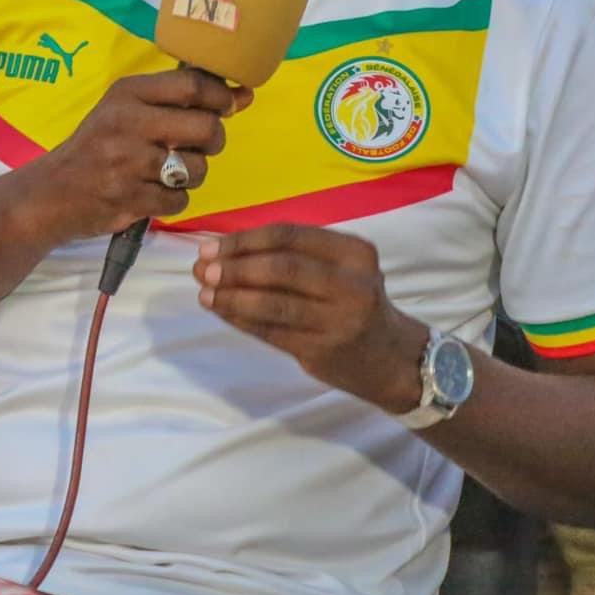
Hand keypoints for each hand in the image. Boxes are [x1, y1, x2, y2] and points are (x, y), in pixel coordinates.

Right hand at [18, 69, 251, 244]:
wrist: (52, 192)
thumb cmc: (98, 145)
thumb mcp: (126, 108)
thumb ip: (178, 100)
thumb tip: (243, 96)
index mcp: (127, 94)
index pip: (192, 85)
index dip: (222, 96)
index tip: (229, 105)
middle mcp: (127, 124)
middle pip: (205, 127)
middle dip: (214, 139)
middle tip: (201, 144)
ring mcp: (127, 164)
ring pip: (197, 169)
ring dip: (194, 174)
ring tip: (171, 171)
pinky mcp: (129, 200)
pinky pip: (180, 200)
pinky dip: (175, 200)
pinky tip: (155, 192)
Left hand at [194, 224, 427, 414]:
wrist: (392, 358)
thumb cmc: (355, 303)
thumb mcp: (342, 269)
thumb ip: (294, 256)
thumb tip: (225, 249)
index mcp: (354, 252)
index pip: (289, 235)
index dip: (245, 239)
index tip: (212, 245)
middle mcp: (351, 284)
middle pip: (280, 268)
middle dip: (234, 267)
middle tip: (202, 269)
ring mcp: (338, 320)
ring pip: (272, 303)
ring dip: (231, 297)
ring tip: (205, 293)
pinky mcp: (322, 351)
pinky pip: (271, 332)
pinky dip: (241, 320)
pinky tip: (222, 312)